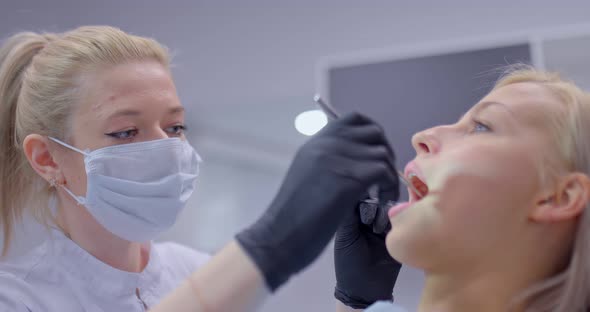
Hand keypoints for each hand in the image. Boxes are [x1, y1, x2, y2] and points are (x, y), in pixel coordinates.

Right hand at [236, 112, 398, 290]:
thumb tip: (355, 157)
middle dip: (386, 153)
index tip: (376, 155)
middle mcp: (326, 144)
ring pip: (381, 153)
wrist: (278, 236)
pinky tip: (380, 201)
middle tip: (383, 178)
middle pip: (374, 133)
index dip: (373, 134)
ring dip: (389, 174)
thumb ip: (327, 160)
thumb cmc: (292, 215)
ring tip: (382, 194)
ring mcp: (336, 158)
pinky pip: (383, 172)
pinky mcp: (347, 178)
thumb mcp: (307, 175)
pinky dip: (388, 186)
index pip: (355, 119)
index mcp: (316, 142)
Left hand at [334, 197, 401, 307]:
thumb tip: (354, 190)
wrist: (364, 289)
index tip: (366, 203)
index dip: (365, 198)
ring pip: (390, 212)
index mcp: (355, 219)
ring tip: (378, 231)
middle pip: (378, 203)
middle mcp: (371, 221)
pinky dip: (397, 224)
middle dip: (376, 209)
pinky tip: (390, 231)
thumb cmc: (349, 262)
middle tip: (371, 224)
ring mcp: (385, 229)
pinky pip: (401, 224)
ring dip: (385, 217)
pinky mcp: (397, 237)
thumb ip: (349, 214)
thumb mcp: (345, 236)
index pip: (363, 199)